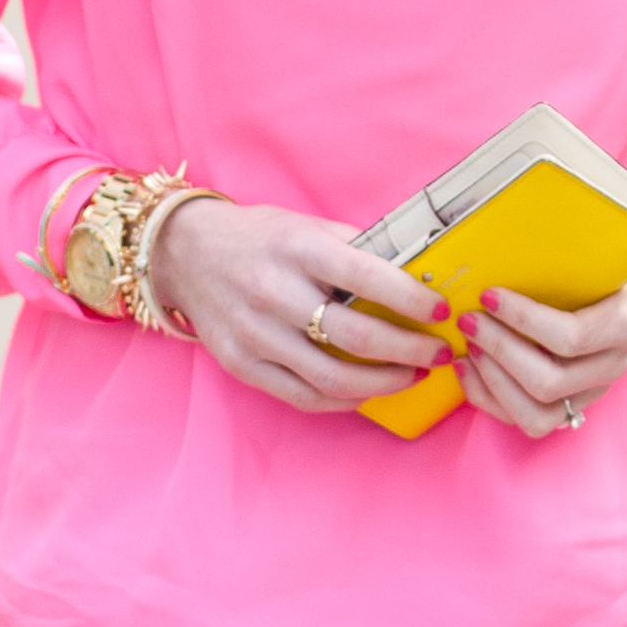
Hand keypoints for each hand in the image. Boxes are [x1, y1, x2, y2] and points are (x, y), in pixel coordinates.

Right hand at [148, 199, 453, 414]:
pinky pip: (303, 396)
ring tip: (412, 375)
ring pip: (332, 377)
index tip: (441, 312)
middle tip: (439, 353)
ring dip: (385, 382)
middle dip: (410, 350)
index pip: (366, 277)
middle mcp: (272, 292)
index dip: (411, 300)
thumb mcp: (307, 227)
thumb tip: (417, 277)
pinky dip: (345, 399)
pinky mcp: (241, 365)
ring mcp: (253, 334)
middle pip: (356, 336)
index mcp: (297, 248)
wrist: (185, 254)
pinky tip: (369, 390)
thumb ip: (355, 251)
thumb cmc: (260, 239)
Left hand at [457, 185, 626, 440]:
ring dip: (493, 381)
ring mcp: (592, 392)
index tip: (490, 294)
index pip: (573, 336)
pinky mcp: (570, 406)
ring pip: (537, 413)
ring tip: (469, 346)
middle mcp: (613, 365)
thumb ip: (574, 239)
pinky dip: (490, 399)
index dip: (525, 319)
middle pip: (549, 380)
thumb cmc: (616, 263)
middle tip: (469, 320)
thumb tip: (518, 205)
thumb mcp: (607, 246)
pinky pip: (527, 421)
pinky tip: (469, 368)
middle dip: (499, 350)